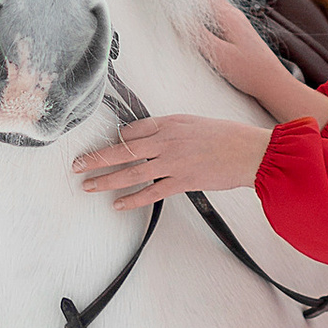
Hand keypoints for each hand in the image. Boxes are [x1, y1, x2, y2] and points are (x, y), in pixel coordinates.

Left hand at [71, 109, 267, 211]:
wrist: (251, 151)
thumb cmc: (228, 136)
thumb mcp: (195, 123)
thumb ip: (172, 131)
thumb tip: (153, 139)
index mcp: (170, 123)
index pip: (132, 130)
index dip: (114, 140)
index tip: (102, 147)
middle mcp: (167, 140)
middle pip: (123, 150)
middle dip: (96, 158)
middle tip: (77, 165)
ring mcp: (173, 161)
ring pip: (131, 172)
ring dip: (106, 180)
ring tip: (88, 185)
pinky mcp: (182, 181)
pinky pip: (151, 192)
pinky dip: (133, 199)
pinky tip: (118, 204)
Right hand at [193, 0, 327, 126]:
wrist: (272, 82)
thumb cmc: (251, 71)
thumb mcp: (219, 53)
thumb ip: (198, 34)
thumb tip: (180, 19)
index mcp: (230, 16)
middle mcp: (235, 16)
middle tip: (172, 1)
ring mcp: (238, 24)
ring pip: (213, 9)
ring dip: (198, 9)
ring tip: (181, 13)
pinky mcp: (239, 35)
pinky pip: (218, 20)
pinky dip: (206, 20)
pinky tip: (199, 29)